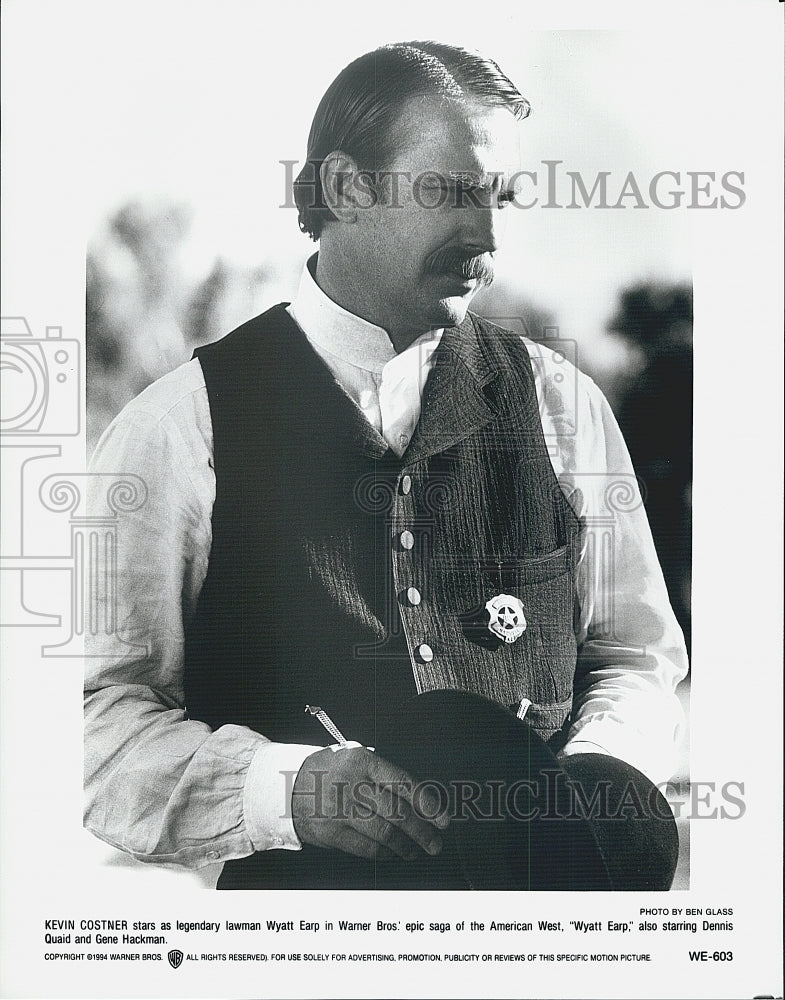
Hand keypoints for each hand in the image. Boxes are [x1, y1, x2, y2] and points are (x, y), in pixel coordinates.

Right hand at [291, 746, 448, 860]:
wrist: (290, 787)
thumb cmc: (333, 771)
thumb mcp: (356, 759)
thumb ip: (384, 775)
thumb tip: (422, 800)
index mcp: (361, 760)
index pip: (402, 783)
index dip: (427, 803)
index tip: (443, 819)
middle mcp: (350, 783)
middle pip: (396, 812)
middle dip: (422, 831)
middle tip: (435, 843)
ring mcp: (339, 809)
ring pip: (384, 833)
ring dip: (405, 845)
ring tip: (415, 849)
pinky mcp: (330, 832)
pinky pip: (366, 848)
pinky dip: (384, 853)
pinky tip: (392, 852)